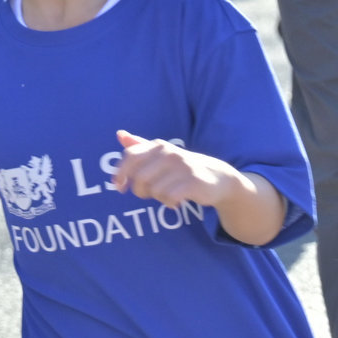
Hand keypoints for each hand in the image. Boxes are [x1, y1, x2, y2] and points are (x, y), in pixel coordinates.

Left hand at [111, 130, 240, 210]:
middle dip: (140, 191)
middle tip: (150, 194)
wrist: (218, 177)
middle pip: (140, 178)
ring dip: (159, 198)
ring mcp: (182, 166)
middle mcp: (169, 153)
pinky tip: (176, 201)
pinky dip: (170, 203)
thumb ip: (140, 145)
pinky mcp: (193, 181)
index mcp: (158, 146)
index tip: (118, 187)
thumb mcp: (162, 154)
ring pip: (154, 191)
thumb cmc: (183, 167)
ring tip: (169, 195)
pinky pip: (169, 198)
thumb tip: (119, 134)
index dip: (120, 173)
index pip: (130, 157)